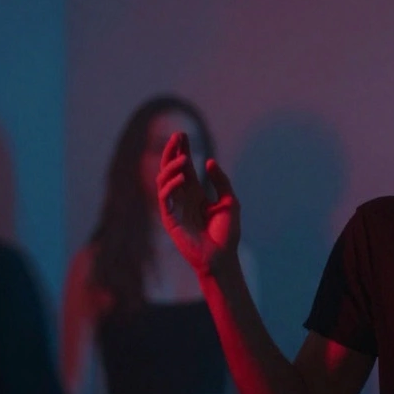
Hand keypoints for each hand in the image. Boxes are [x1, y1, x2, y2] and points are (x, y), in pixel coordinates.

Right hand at [156, 132, 240, 275]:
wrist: (222, 258)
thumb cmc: (226, 234)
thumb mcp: (229, 201)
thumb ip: (221, 181)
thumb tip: (209, 161)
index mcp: (195, 194)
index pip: (185, 167)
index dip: (182, 151)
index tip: (183, 135)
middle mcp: (183, 198)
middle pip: (171, 170)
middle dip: (172, 152)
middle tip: (177, 136)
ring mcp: (174, 208)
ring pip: (164, 181)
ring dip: (171, 167)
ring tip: (183, 158)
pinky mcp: (170, 220)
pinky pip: (164, 198)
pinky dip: (171, 185)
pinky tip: (182, 177)